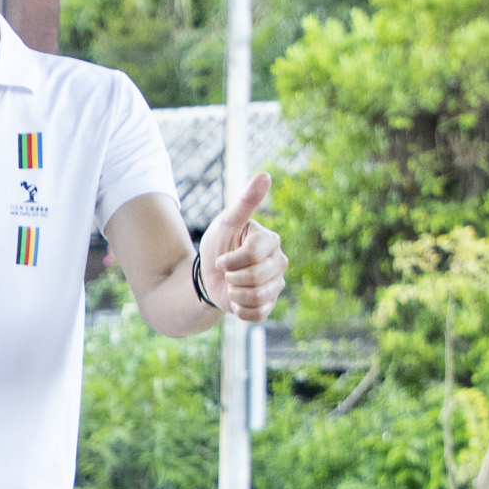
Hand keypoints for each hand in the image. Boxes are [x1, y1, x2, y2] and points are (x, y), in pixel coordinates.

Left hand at [198, 173, 286, 322]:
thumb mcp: (226, 223)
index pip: (253, 253)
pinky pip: (257, 314)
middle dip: (232, 276)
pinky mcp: (270, 304)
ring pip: (257, 296)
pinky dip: (240, 309)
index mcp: (270, 240)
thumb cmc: (218, 245)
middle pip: (256, 276)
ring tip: (232, 284)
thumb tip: (265, 175)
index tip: (221, 258)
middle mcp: (279, 261)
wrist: (209, 277)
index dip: (231, 259)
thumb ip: (245, 202)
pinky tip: (236, 300)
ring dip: (234, 292)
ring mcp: (277, 284)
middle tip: (227, 272)